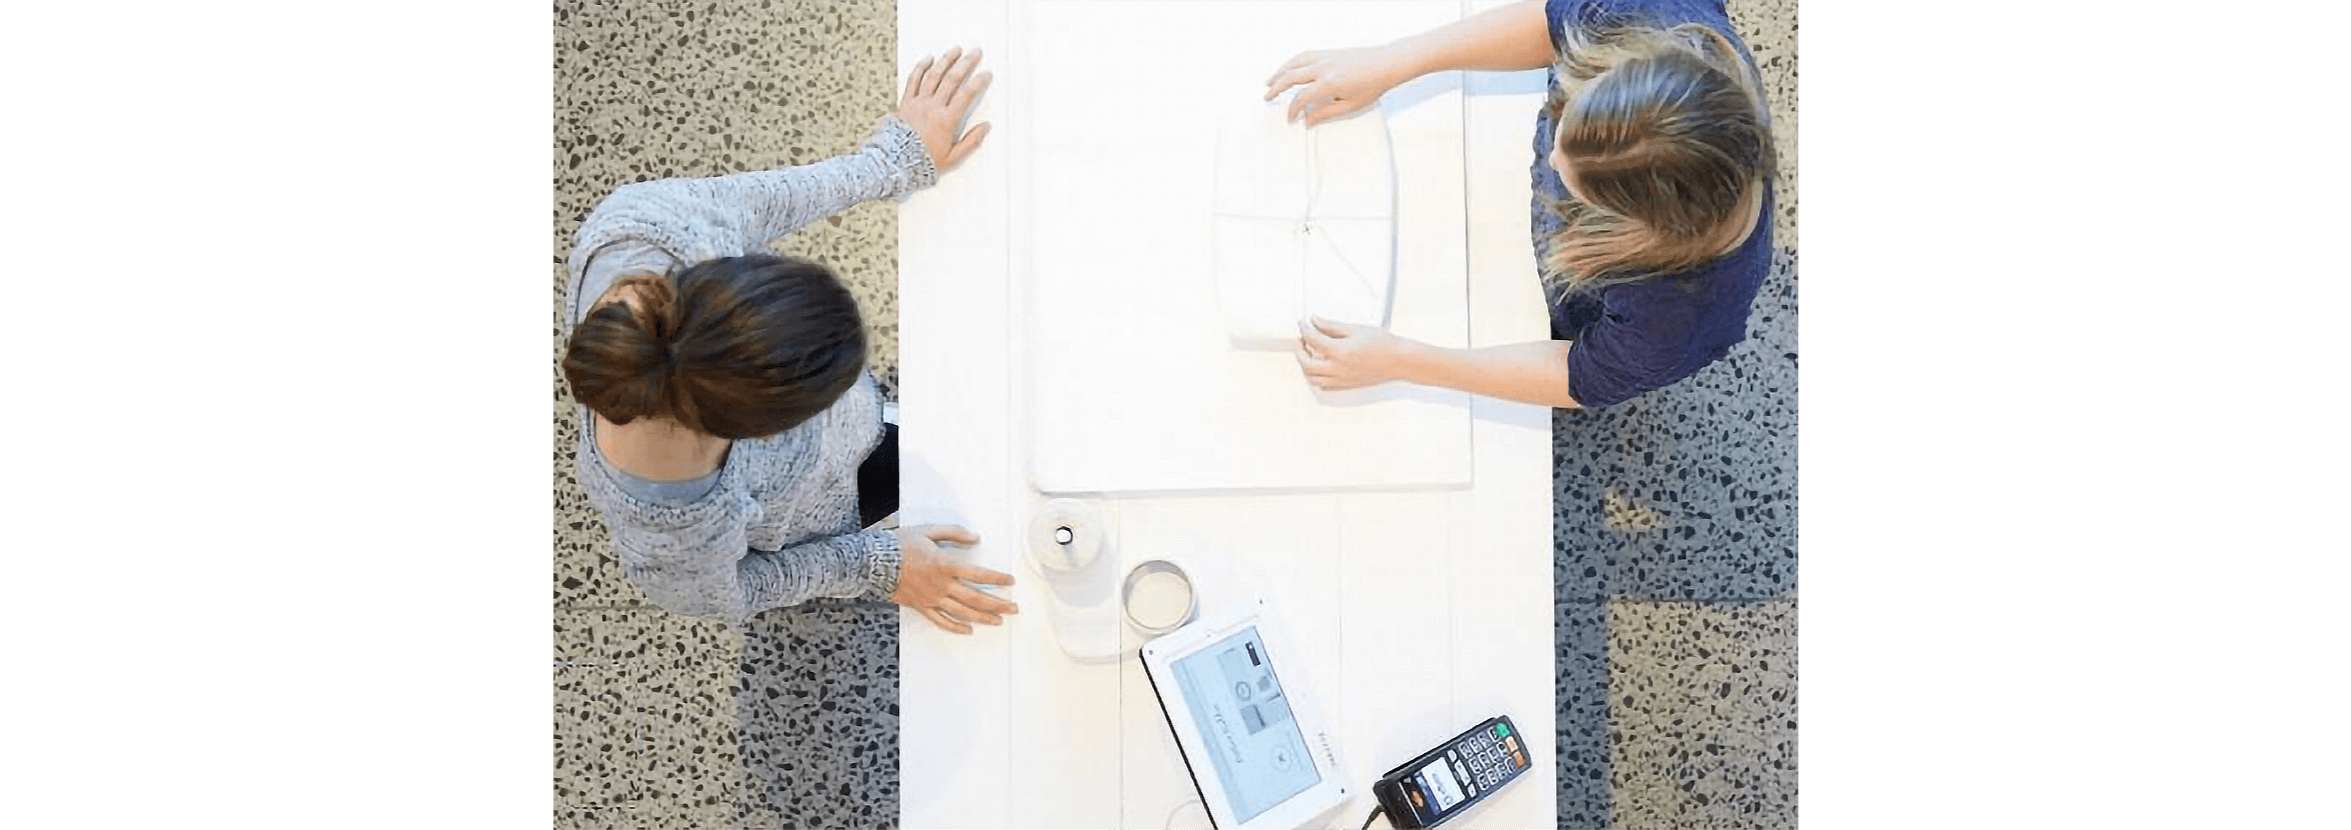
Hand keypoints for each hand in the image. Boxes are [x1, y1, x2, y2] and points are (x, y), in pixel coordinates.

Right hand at [890, 524, 1018, 634]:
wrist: (872, 563)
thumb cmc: (900, 544)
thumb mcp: (928, 531)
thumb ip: (954, 533)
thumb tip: (976, 537)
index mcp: (945, 565)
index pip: (979, 574)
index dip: (997, 578)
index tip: (1011, 581)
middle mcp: (942, 585)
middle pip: (975, 598)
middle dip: (998, 604)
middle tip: (1014, 608)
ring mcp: (931, 599)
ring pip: (962, 612)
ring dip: (982, 618)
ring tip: (998, 621)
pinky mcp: (921, 607)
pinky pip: (941, 620)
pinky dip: (955, 627)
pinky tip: (968, 630)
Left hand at [899, 46, 993, 172]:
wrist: (896, 162)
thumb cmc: (925, 161)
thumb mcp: (953, 157)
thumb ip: (972, 141)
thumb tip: (986, 126)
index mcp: (946, 120)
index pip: (966, 95)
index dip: (978, 81)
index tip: (987, 73)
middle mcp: (933, 107)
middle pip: (951, 79)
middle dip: (966, 63)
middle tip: (975, 52)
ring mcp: (918, 102)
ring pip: (934, 75)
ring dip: (946, 60)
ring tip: (956, 49)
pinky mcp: (906, 102)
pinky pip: (913, 80)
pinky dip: (921, 67)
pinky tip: (929, 58)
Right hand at [1263, 45, 1408, 126]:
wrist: (1386, 63)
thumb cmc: (1372, 85)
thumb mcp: (1350, 106)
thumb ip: (1325, 114)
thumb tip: (1307, 121)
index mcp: (1329, 84)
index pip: (1301, 98)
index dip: (1293, 110)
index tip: (1291, 118)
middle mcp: (1323, 68)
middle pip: (1291, 77)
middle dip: (1276, 88)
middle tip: (1267, 97)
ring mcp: (1324, 57)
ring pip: (1294, 63)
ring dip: (1279, 72)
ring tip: (1269, 81)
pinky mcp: (1328, 52)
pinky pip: (1303, 56)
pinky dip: (1291, 62)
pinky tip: (1287, 68)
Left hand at [1295, 315, 1415, 390]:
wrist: (1399, 360)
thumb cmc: (1383, 344)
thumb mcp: (1356, 329)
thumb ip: (1332, 326)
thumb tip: (1316, 321)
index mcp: (1341, 352)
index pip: (1313, 340)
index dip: (1304, 329)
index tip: (1303, 323)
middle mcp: (1339, 368)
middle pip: (1306, 362)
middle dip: (1299, 349)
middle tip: (1300, 339)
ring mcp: (1341, 379)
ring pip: (1311, 377)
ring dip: (1304, 364)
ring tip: (1307, 351)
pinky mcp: (1345, 384)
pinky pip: (1322, 384)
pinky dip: (1315, 375)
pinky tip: (1318, 366)